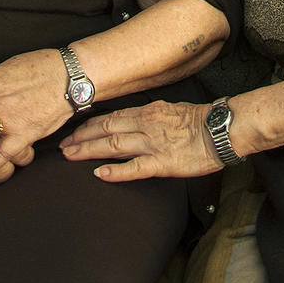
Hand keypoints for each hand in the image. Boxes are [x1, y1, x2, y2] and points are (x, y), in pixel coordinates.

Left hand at [60, 98, 220, 180]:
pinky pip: (135, 168)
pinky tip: (99, 173)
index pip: (112, 116)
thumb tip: (132, 120)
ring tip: (71, 155)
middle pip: (106, 128)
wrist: (220, 130)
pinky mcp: (162, 162)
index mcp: (149, 111)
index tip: (74, 131)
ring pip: (114, 144)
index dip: (90, 124)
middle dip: (82, 137)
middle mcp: (146, 124)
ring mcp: (153, 143)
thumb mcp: (170, 109)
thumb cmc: (200, 120)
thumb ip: (150, 115)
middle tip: (63, 145)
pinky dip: (116, 171)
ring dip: (90, 150)